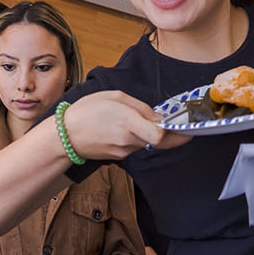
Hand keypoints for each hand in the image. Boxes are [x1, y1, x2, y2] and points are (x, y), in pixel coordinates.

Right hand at [59, 92, 187, 159]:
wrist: (64, 135)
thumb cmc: (86, 111)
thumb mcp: (115, 97)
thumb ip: (141, 107)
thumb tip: (159, 117)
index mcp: (128, 121)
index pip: (160, 136)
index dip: (177, 134)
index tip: (189, 130)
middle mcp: (128, 139)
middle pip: (158, 140)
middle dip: (167, 133)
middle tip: (175, 125)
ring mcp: (124, 151)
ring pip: (146, 143)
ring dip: (148, 134)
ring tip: (132, 120)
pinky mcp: (119, 157)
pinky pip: (134, 146)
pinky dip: (135, 138)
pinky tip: (121, 128)